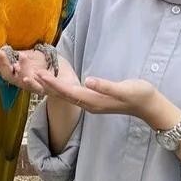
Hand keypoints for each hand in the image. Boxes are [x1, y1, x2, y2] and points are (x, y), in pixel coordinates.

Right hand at [0, 47, 78, 93]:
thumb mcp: (31, 57)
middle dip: (4, 66)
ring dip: (23, 72)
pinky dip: (41, 82)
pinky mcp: (54, 90)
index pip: (2, 71)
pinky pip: (47, 88)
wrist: (70, 79)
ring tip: (21, 57)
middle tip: (0, 53)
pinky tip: (38, 73)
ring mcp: (40, 88)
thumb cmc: (48, 67)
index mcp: (20, 75)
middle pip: (11, 78)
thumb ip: (16, 55)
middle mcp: (26, 83)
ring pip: (27, 84)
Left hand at [33, 72, 164, 120]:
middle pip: (63, 95)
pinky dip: (62, 88)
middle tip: (30, 74)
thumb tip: (88, 81)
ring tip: (37, 77)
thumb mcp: (124, 89)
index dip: (53, 84)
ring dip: (52, 87)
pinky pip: (73, 95)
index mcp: (94, 101)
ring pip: (67, 96)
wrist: (149, 106)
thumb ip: (106, 86)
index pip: (69, 92)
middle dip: (47, 85)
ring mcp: (92, 103)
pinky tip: (56, 82)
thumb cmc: (139, 95)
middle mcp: (90, 104)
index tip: (39, 75)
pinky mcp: (95, 100)